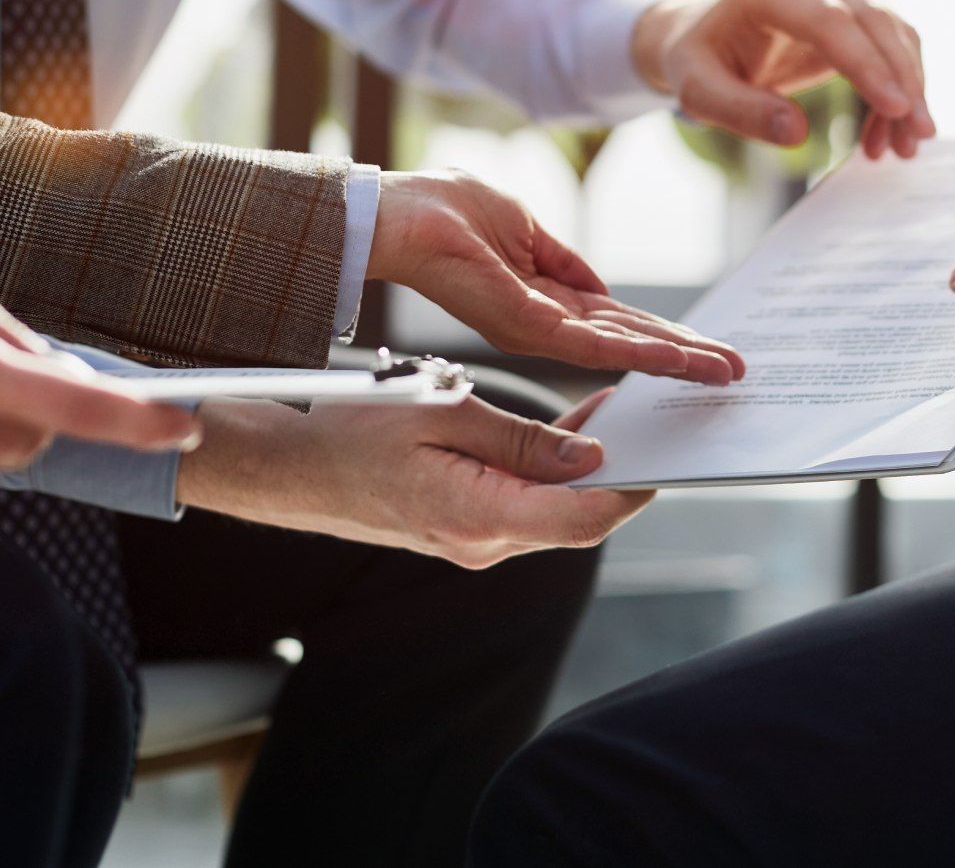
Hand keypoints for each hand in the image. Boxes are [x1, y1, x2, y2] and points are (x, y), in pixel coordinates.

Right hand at [178, 387, 648, 567]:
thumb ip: (522, 439)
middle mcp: (481, 543)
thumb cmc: (352, 432)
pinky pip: (524, 506)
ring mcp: (472, 542)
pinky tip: (573, 434)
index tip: (665, 456)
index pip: (581, 519)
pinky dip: (551, 475)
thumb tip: (592, 459)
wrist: (289, 470)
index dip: (632, 491)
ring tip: (620, 416)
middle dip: (622, 478)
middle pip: (576, 520)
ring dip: (587, 471)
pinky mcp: (463, 529)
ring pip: (552, 512)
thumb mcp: (442, 411)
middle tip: (656, 427)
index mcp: (477, 516)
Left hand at [369, 170, 743, 383]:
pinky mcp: (531, 328)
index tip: (706, 345)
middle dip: (685, 354)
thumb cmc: (443, 211)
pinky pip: (600, 344)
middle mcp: (548, 319)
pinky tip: (683, 359)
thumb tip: (602, 286)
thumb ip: (564, 260)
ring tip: (725, 371)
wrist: (398, 217)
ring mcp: (540, 328)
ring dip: (678, 359)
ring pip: (624, 349)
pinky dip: (645, 353)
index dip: (663, 331)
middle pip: (631, 341)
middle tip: (734, 371)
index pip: (617, 319)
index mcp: (546, 294)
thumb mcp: (522, 228)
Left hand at [631, 0, 936, 157]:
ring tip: (905, 146)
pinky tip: (888, 131)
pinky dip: (898, 86)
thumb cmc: (695, 60)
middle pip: (872, 20)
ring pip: (891, 29)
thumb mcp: (699, 91)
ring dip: (909, 86)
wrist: (697, 32)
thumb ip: (742, 111)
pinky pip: (889, 43)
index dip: (867, 63)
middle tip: (918, 134)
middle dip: (903, 79)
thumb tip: (795, 134)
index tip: (897, 107)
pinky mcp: (850, 9)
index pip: (830, 19)